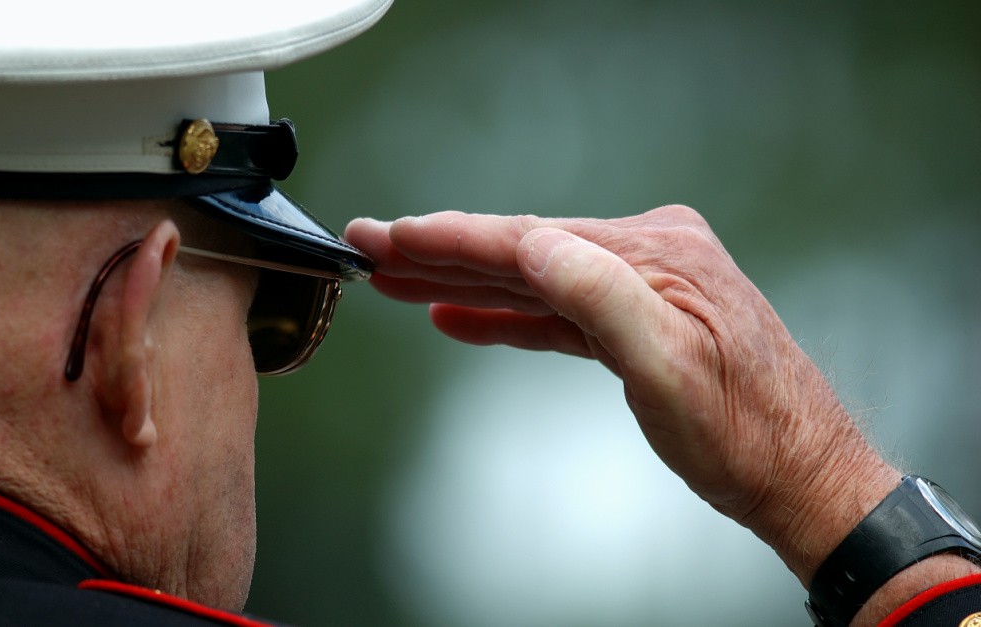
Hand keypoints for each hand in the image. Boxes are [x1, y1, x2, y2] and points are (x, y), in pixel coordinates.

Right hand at [345, 205, 896, 581]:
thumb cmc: (747, 432)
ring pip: (533, 279)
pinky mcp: (639, 318)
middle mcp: (649, 255)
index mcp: (655, 254)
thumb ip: (600, 296)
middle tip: (370, 246)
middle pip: (522, 251)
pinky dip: (506, 313)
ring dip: (464, 281)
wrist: (800, 473)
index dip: (450, 239)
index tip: (389, 235)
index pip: (529, 240)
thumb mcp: (669, 367)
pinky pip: (556, 309)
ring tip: (398, 280)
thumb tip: (533, 243)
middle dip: (441, 252)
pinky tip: (462, 315)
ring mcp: (644, 285)